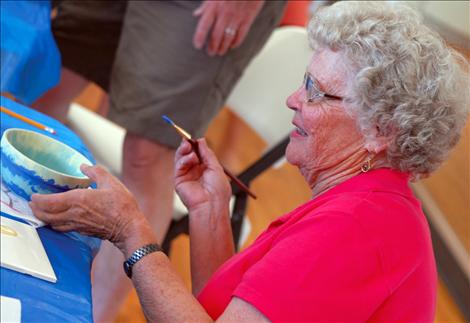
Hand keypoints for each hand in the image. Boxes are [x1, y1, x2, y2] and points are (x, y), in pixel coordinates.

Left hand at [29, 165, 148, 249]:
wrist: (128, 227)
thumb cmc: (121, 205)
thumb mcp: (111, 182)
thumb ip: (96, 172)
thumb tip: (84, 166)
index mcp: (78, 200)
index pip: (48, 202)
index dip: (37, 199)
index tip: (33, 195)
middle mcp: (73, 214)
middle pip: (45, 214)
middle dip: (36, 209)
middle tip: (32, 203)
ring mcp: (76, 224)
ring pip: (52, 223)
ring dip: (43, 217)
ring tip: (40, 211)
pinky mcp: (82, 231)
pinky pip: (61, 228)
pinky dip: (54, 223)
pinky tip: (57, 220)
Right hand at [174, 139, 230, 212]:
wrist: (211, 204)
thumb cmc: (218, 190)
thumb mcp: (216, 167)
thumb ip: (207, 153)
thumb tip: (201, 140)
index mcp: (206, 169)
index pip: (198, 153)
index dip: (196, 146)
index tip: (194, 138)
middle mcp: (196, 172)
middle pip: (188, 154)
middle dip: (188, 146)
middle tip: (188, 140)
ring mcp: (187, 176)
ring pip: (181, 159)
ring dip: (184, 150)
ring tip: (188, 147)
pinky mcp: (179, 180)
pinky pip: (179, 166)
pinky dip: (183, 159)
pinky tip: (190, 158)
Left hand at [192, 0, 264, 55]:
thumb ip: (205, 5)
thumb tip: (196, 14)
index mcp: (214, 6)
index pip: (204, 25)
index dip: (199, 37)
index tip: (197, 46)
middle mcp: (224, 13)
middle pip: (216, 35)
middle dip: (212, 46)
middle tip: (210, 53)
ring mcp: (236, 17)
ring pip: (227, 37)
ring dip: (223, 47)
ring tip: (220, 52)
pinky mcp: (247, 19)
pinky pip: (241, 35)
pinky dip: (236, 42)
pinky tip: (232, 46)